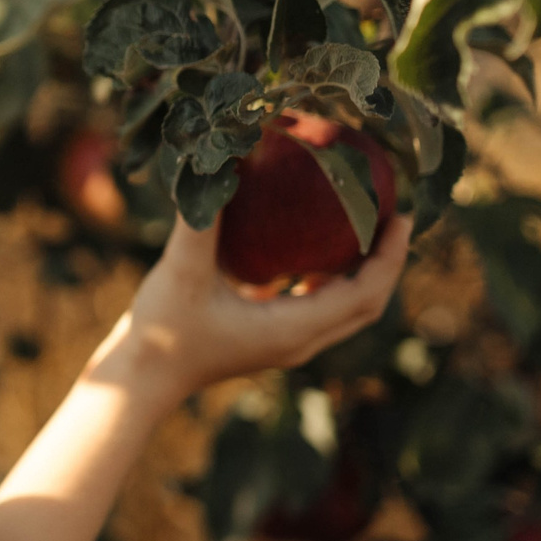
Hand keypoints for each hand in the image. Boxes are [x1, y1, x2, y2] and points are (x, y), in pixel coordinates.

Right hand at [93, 209, 412, 407]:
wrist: (139, 379)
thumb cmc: (161, 331)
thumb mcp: (181, 269)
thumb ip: (203, 218)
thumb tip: (223, 161)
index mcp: (292, 329)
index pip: (365, 294)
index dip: (390, 256)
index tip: (401, 215)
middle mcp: (298, 340)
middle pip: (365, 305)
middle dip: (386, 262)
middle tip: (392, 216)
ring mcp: (284, 343)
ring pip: (342, 309)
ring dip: (361, 273)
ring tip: (364, 229)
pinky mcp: (267, 339)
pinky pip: (314, 307)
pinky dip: (327, 280)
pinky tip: (310, 248)